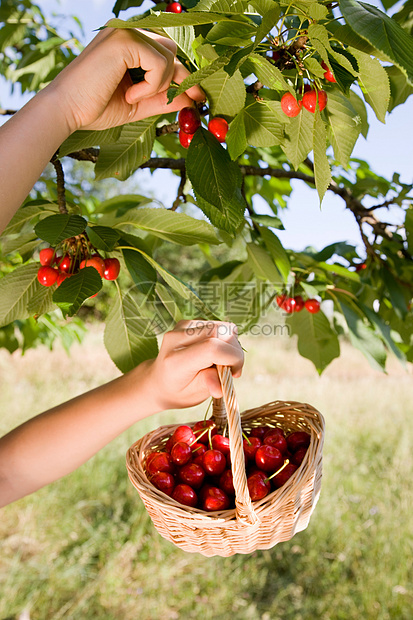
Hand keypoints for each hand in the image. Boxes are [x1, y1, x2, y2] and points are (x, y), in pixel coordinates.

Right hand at [47, 26, 203, 132]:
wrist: (67, 110)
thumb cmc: (96, 107)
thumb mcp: (138, 104)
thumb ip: (163, 98)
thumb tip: (192, 98)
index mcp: (128, 43)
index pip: (166, 52)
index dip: (184, 73)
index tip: (198, 95)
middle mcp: (128, 32)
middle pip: (172, 50)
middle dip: (182, 78)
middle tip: (192, 100)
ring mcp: (125, 32)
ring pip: (168, 56)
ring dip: (159, 84)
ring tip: (134, 97)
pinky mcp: (124, 40)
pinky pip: (158, 63)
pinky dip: (151, 84)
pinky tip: (129, 94)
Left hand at [144, 320, 243, 410]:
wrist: (160, 381)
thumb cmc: (179, 390)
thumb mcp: (193, 394)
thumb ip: (208, 385)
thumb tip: (221, 387)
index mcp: (176, 361)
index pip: (212, 348)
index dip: (232, 358)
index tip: (235, 373)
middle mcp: (176, 339)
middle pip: (221, 331)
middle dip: (234, 350)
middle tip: (231, 368)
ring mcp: (181, 327)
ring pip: (222, 326)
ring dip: (230, 344)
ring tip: (223, 361)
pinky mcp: (188, 323)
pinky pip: (217, 325)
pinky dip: (223, 339)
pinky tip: (215, 352)